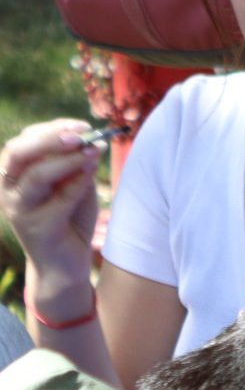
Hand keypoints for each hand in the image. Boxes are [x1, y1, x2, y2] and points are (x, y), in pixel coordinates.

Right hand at [2, 122, 102, 299]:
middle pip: (19, 152)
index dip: (53, 129)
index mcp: (12, 173)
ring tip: (92, 151)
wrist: (66, 264)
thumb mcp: (74, 185)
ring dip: (67, 159)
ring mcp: (18, 208)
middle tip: (82, 134)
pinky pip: (58, 199)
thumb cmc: (70, 219)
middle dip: (51, 138)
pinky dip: (77, 184)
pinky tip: (91, 175)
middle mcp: (8, 188)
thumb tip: (88, 141)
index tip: (84, 125)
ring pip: (35, 175)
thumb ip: (75, 165)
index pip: (25, 141)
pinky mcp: (35, 227)